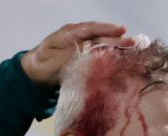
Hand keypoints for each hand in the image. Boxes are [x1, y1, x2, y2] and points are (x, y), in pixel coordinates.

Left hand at [21, 22, 135, 86]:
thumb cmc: (43, 66)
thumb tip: (92, 51)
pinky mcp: (83, 57)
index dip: (106, 29)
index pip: (90, 28)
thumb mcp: (55, 61)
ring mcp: (81, 46)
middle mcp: (77, 37)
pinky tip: (121, 58)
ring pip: (101, 44)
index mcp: (69, 34)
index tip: (121, 30)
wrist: (34, 74)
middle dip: (117, 38)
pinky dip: (110, 55)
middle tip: (134, 41)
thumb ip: (73, 55)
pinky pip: (98, 54)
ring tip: (133, 48)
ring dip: (116, 46)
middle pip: (99, 36)